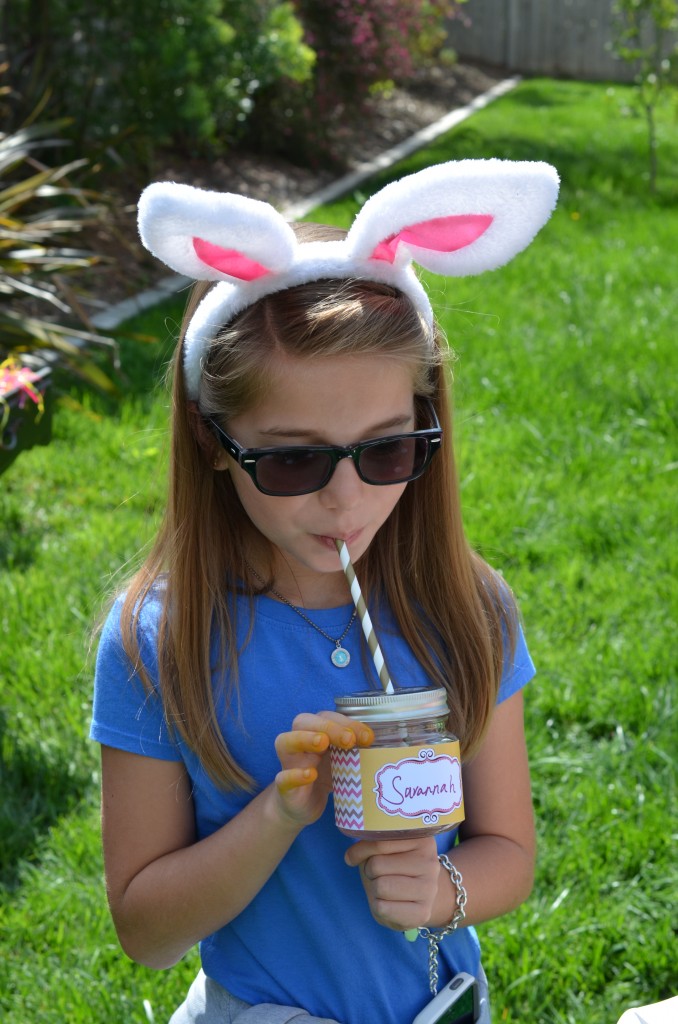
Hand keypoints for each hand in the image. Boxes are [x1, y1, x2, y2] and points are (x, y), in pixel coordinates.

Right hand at [273, 712, 372, 827]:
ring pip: (285, 741)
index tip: (368, 736)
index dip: (347, 722)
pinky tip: (310, 775)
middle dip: (328, 726)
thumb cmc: (325, 776)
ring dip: (304, 738)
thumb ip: (356, 750)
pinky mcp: (284, 787)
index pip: (327, 717)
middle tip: (349, 740)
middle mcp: (299, 743)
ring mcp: (289, 763)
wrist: (303, 807)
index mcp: (315, 732)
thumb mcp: (343, 761)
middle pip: (303, 722)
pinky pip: (283, 777)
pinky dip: (295, 774)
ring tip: (322, 742)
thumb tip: (384, 745)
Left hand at [344, 837, 439, 930]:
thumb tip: (350, 857)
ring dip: (374, 889)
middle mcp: (430, 862)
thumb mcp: (382, 850)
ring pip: (380, 886)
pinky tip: (390, 903)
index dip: (360, 851)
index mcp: (421, 839)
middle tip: (379, 875)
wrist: (418, 897)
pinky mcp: (423, 913)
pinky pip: (383, 908)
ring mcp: (430, 889)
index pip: (379, 842)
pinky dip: (378, 907)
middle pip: (377, 865)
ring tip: (385, 888)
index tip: (353, 857)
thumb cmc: (394, 868)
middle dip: (370, 871)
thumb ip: (368, 845)